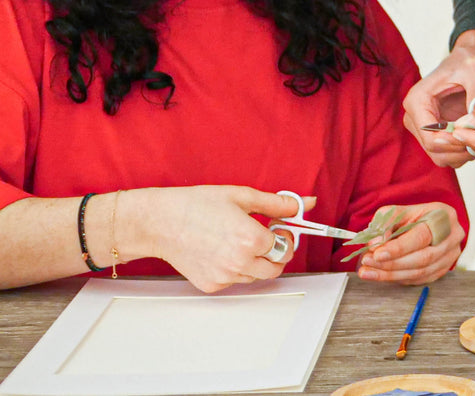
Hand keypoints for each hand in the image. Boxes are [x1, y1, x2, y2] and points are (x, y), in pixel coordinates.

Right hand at [138, 186, 303, 292]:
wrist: (160, 222)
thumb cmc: (197, 205)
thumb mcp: (243, 196)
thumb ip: (279, 203)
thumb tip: (306, 203)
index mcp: (252, 240)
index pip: (286, 246)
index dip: (284, 234)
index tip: (277, 226)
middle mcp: (240, 263)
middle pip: (276, 268)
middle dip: (277, 253)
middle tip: (265, 236)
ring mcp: (225, 277)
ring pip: (256, 276)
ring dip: (257, 262)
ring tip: (239, 240)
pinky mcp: (211, 285)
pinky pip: (235, 281)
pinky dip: (237, 269)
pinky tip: (223, 251)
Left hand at [356, 202, 463, 284]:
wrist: (430, 223)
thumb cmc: (414, 216)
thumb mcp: (398, 211)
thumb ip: (385, 223)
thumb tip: (374, 244)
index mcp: (444, 217)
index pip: (421, 236)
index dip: (399, 248)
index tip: (377, 254)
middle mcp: (453, 237)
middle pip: (423, 258)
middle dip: (392, 263)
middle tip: (368, 263)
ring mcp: (451, 255)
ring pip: (420, 272)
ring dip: (391, 275)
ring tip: (368, 272)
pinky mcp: (444, 269)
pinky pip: (420, 279)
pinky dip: (399, 279)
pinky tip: (383, 275)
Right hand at [403, 29, 474, 167]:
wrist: (468, 59)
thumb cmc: (469, 61)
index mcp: (417, 100)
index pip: (430, 137)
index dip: (455, 143)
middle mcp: (414, 116)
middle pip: (434, 149)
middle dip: (461, 149)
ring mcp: (422, 126)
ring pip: (440, 156)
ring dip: (463, 152)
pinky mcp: (434, 132)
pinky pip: (446, 152)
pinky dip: (463, 151)